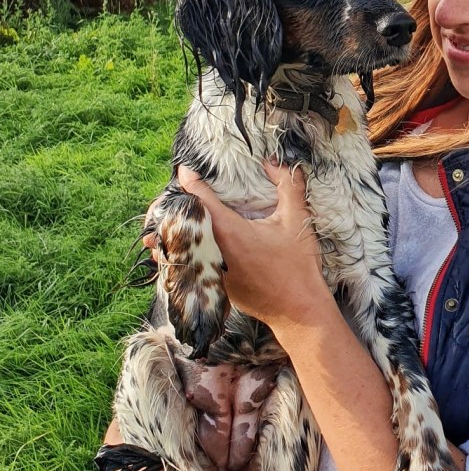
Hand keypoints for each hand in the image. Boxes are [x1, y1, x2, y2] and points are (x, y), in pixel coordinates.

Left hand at [177, 162, 329, 330]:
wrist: (298, 310)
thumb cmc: (298, 266)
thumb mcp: (297, 218)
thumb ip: (287, 184)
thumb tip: (273, 160)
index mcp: (229, 231)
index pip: (199, 200)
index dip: (189, 181)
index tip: (185, 170)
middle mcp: (212, 251)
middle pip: (178, 225)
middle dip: (172, 208)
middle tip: (173, 194)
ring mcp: (209, 272)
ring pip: (175, 250)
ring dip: (170, 234)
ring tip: (167, 220)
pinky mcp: (211, 287)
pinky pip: (183, 268)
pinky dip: (177, 255)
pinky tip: (176, 249)